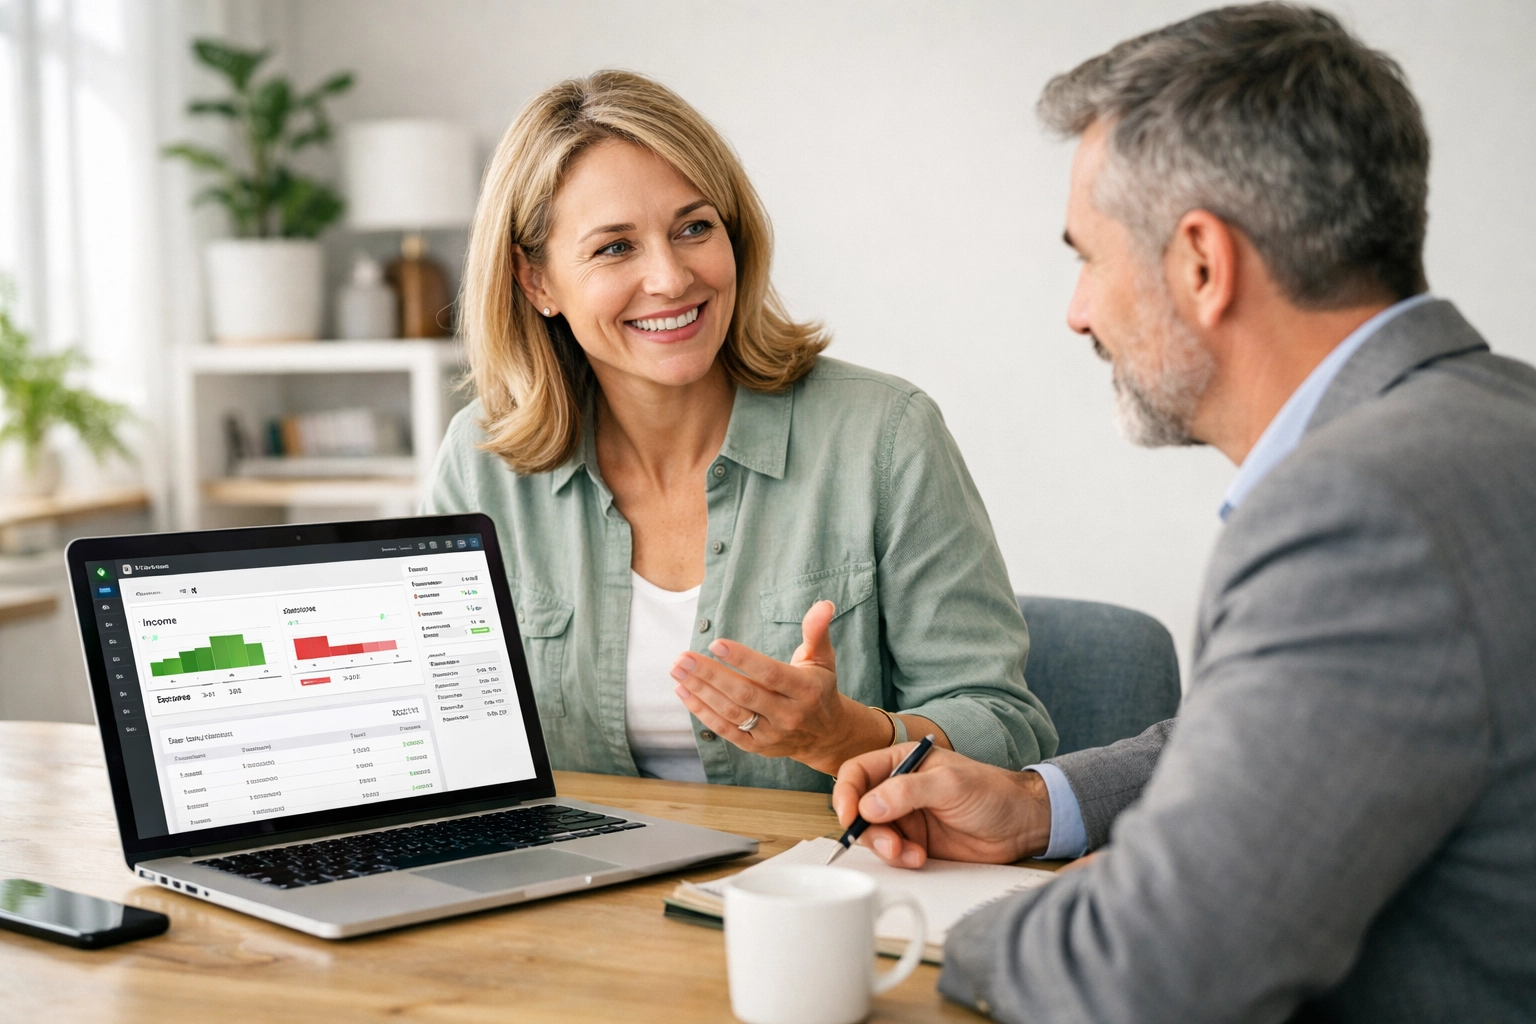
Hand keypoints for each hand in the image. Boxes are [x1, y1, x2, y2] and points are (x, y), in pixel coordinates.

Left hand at [670, 601, 887, 774]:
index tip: (715, 644)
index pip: (770, 674)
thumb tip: (823, 604)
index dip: (743, 659)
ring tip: (677, 670)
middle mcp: (789, 714)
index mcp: (805, 690)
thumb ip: (817, 631)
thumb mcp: (822, 659)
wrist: (825, 736)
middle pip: (744, 694)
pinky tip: (684, 691)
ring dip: (700, 691)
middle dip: (710, 674)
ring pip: (731, 712)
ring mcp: (771, 733)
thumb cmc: (819, 688)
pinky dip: (702, 712)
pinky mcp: (756, 746)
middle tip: (683, 657)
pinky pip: (725, 730)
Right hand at [832, 746, 1052, 867]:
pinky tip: (919, 858)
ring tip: (910, 854)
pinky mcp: (915, 843)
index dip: (845, 793)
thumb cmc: (992, 793)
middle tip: (890, 844)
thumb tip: (869, 804)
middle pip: (858, 808)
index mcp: (901, 762)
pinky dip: (899, 859)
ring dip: (885, 847)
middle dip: (868, 829)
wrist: (1022, 825)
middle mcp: (897, 788)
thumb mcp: (950, 784)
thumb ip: (908, 791)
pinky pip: (892, 853)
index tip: (848, 816)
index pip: (857, 772)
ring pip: (873, 834)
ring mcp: (905, 817)